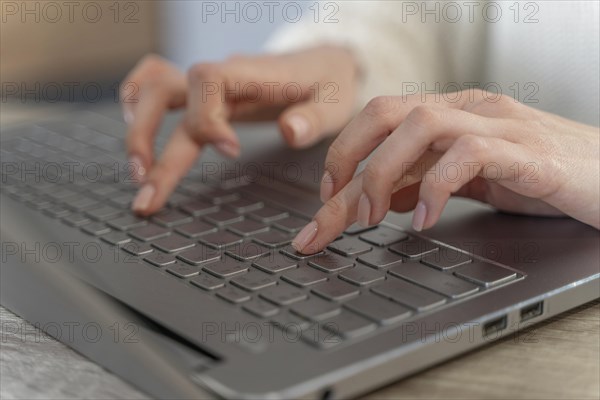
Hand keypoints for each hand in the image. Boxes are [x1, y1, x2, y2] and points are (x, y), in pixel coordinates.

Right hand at [121, 46, 358, 214]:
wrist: (326, 63)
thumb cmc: (330, 83)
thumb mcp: (336, 101)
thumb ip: (315, 118)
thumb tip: (289, 131)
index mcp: (251, 75)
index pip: (208, 83)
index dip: (209, 118)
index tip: (230, 151)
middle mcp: (223, 78)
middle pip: (165, 92)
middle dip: (148, 140)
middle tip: (147, 188)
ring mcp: (210, 87)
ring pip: (155, 93)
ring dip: (138, 132)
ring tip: (138, 176)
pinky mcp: (207, 98)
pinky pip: (159, 84)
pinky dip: (137, 100)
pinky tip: (132, 128)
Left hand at [292, 90, 599, 252]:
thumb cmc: (542, 176)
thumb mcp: (469, 180)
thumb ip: (423, 181)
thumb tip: (374, 198)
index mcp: (450, 114)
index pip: (378, 123)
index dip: (341, 156)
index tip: (322, 199)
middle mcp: (468, 110)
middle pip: (386, 111)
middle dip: (346, 155)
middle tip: (330, 202)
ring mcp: (498, 126)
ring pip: (419, 126)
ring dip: (382, 172)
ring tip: (370, 217)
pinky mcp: (526, 151)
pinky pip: (469, 155)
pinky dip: (435, 188)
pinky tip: (422, 220)